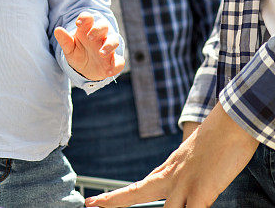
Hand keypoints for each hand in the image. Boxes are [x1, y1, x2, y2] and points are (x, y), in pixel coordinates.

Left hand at [53, 12, 123, 80]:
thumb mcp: (69, 49)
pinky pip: (119, 61)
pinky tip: (108, 71)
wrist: (85, 70)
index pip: (88, 19)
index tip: (78, 23)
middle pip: (104, 25)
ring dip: (109, 46)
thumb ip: (65, 40)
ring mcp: (108, 48)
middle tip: (89, 37)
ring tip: (101, 53)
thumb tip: (57, 30)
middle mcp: (99, 37)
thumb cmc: (78, 54)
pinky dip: (116, 66)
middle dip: (98, 29)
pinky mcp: (114, 61)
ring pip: (114, 40)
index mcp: (87, 31)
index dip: (85, 18)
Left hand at [85, 104, 257, 206]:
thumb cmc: (219, 138)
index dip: (118, 196)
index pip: (140, 186)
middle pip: (138, 193)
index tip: (97, 201)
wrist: (231, 123)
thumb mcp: (194, 157)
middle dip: (115, 201)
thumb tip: (189, 187)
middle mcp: (171, 176)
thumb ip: (186, 173)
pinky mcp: (202, 191)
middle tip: (92, 204)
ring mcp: (184, 184)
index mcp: (169, 168)